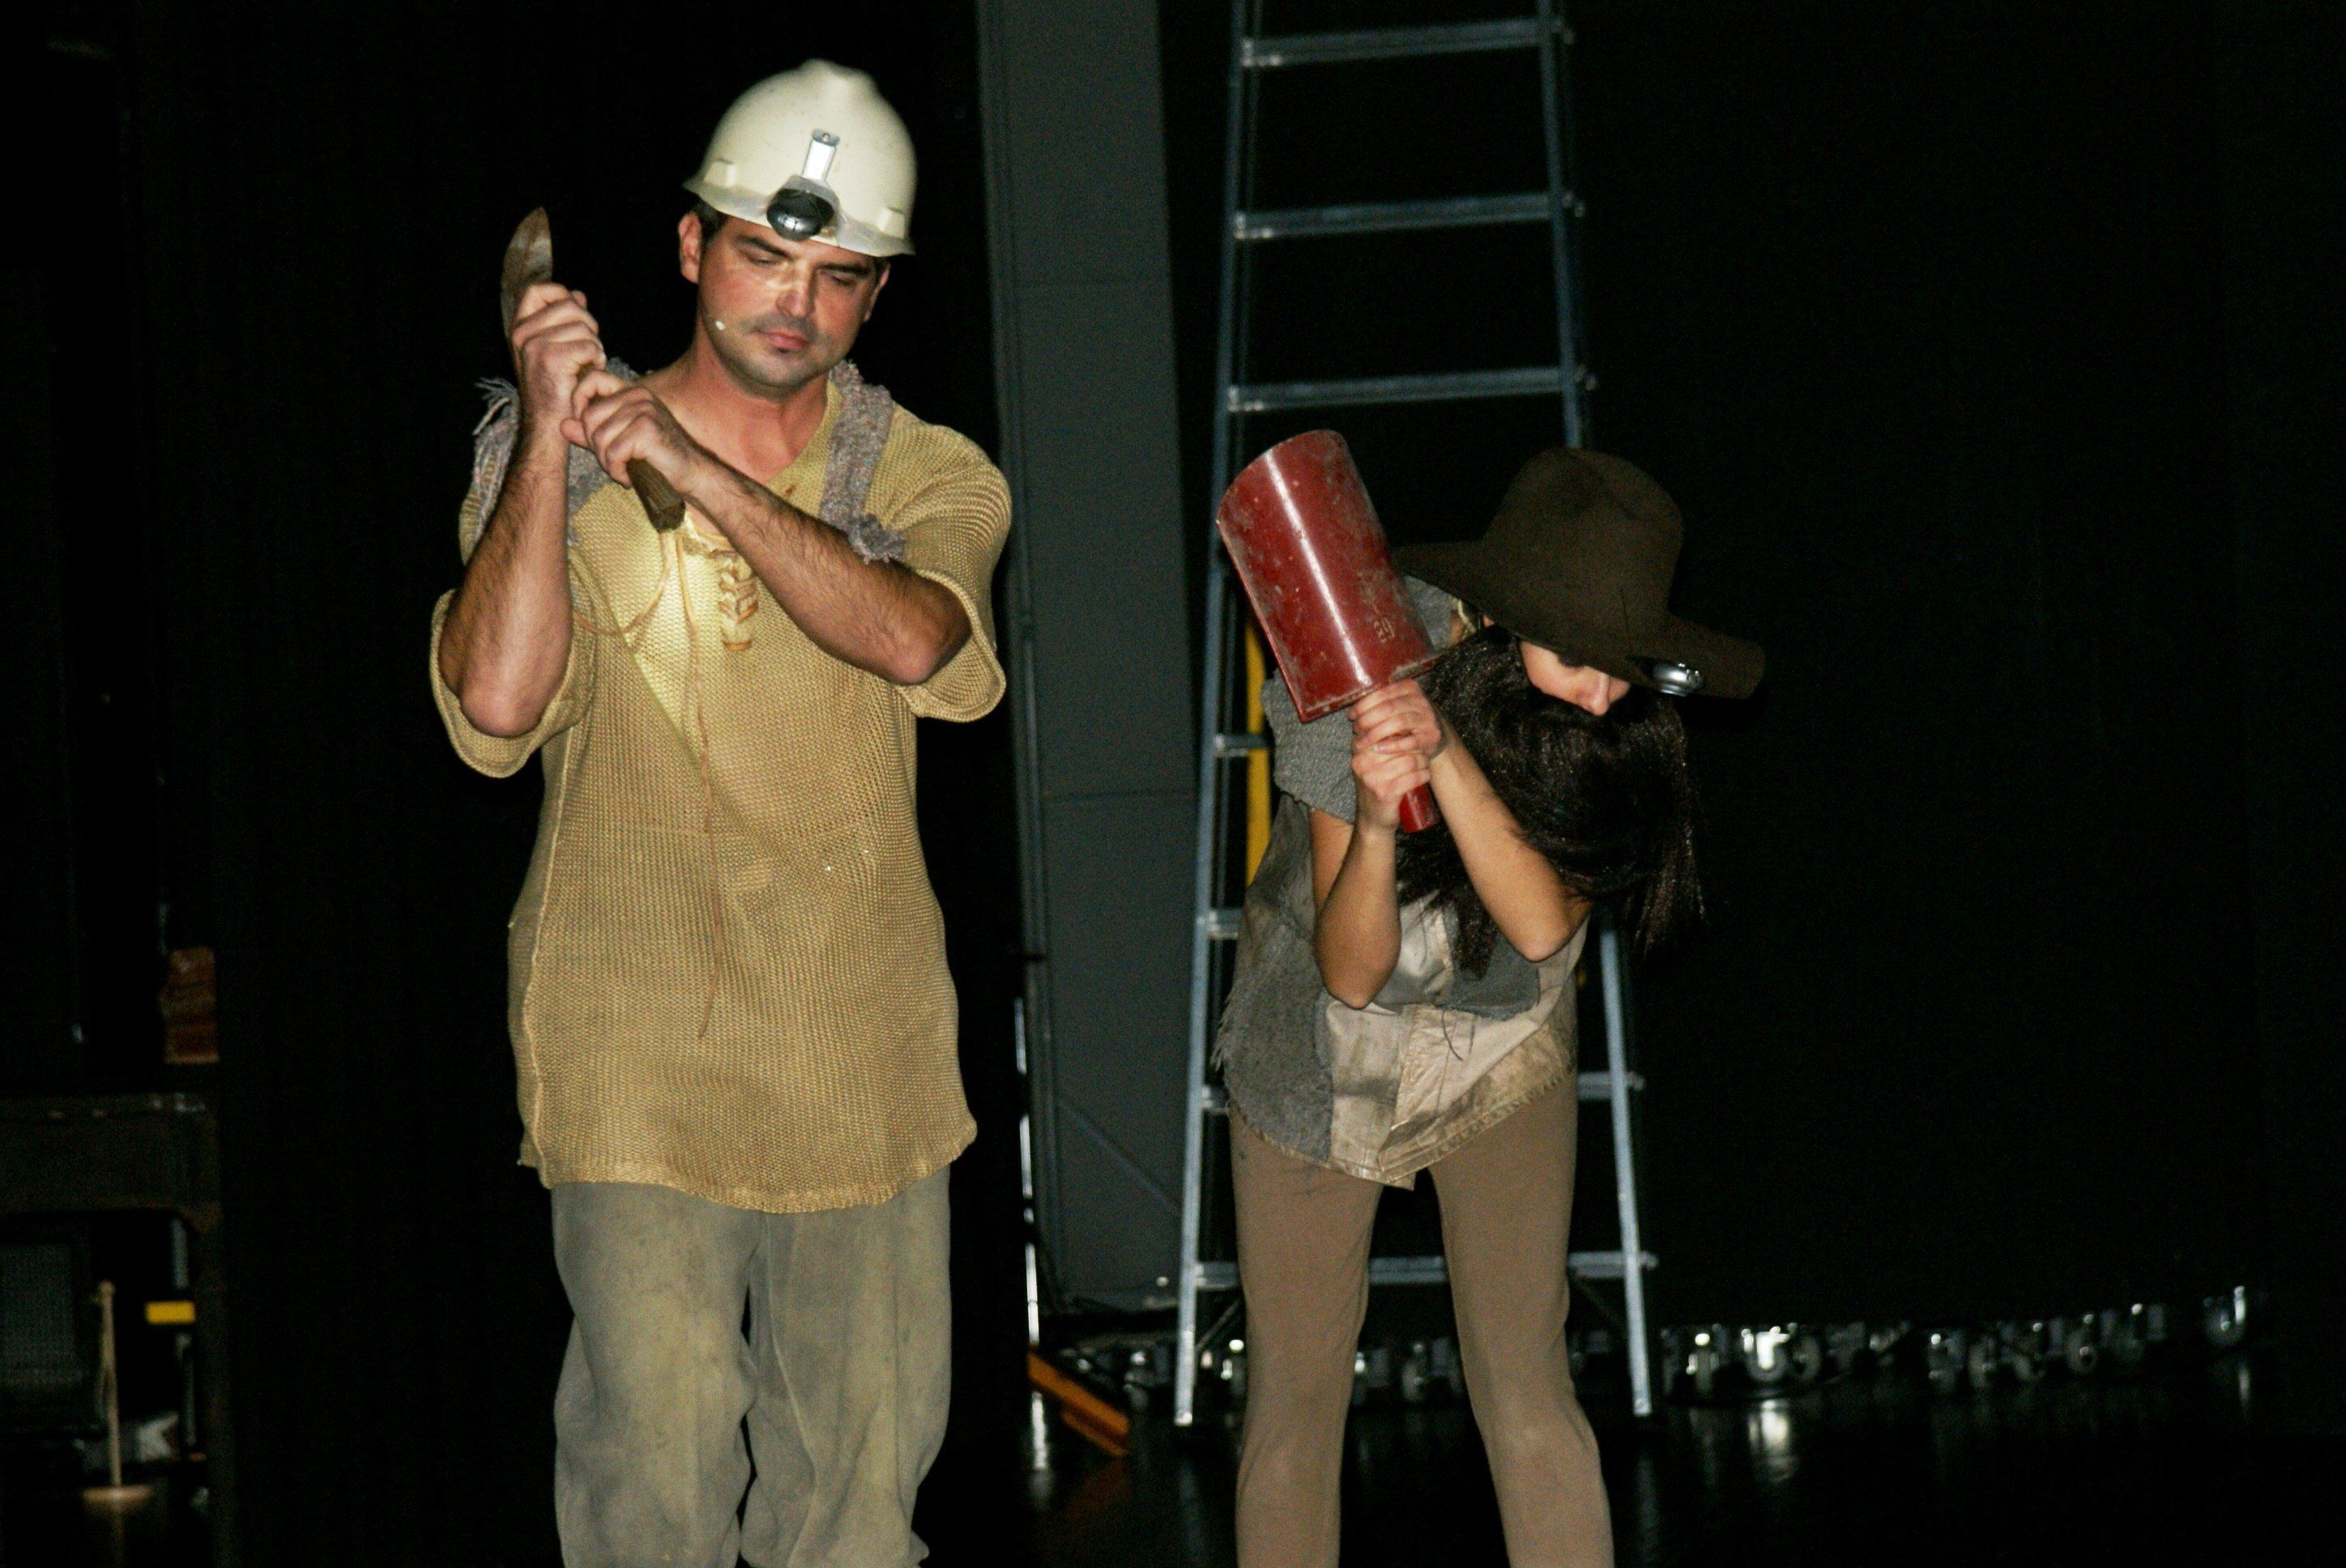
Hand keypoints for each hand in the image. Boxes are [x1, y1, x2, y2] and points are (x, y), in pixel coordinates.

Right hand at [509, 282, 604, 435]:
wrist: (549, 423)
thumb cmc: (557, 388)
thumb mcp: (556, 348)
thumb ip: (565, 321)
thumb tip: (577, 295)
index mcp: (520, 329)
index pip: (537, 291)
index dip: (560, 294)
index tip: (575, 310)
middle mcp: (523, 334)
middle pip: (569, 305)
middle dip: (588, 324)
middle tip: (588, 349)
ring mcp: (535, 345)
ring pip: (584, 326)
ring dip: (595, 346)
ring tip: (587, 365)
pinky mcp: (552, 358)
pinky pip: (590, 345)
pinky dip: (597, 359)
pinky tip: (590, 372)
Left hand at [564, 370, 709, 491]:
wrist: (691, 473)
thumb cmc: (657, 457)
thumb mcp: (619, 441)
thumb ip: (591, 432)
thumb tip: (563, 425)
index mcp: (632, 392)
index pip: (593, 379)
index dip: (578, 399)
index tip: (583, 426)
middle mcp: (638, 396)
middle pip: (589, 416)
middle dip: (594, 446)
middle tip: (611, 461)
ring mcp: (644, 410)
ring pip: (599, 437)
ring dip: (607, 462)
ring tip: (622, 469)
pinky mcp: (647, 429)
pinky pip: (614, 451)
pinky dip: (618, 470)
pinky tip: (629, 476)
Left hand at [1350, 678, 1446, 763]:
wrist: (1431, 733)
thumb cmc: (1405, 718)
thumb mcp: (1395, 705)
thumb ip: (1379, 703)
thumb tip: (1353, 712)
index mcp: (1409, 688)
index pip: (1381, 694)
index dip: (1363, 705)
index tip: (1351, 716)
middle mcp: (1420, 701)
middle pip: (1388, 708)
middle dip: (1367, 720)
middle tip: (1356, 730)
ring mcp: (1427, 718)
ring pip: (1398, 723)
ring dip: (1376, 733)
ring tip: (1362, 742)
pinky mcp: (1431, 736)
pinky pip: (1410, 741)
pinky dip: (1392, 746)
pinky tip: (1379, 749)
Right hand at [1352, 734, 1431, 833]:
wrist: (1372, 819)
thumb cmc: (1377, 784)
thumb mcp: (1372, 760)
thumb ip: (1379, 740)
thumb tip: (1402, 716)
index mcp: (1358, 749)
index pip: (1385, 730)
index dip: (1404, 732)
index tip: (1412, 736)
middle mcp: (1362, 762)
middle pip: (1400, 744)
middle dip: (1416, 747)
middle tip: (1422, 753)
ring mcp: (1372, 778)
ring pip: (1409, 760)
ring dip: (1423, 762)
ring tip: (1424, 764)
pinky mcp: (1385, 793)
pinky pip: (1413, 777)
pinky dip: (1423, 776)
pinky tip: (1424, 776)